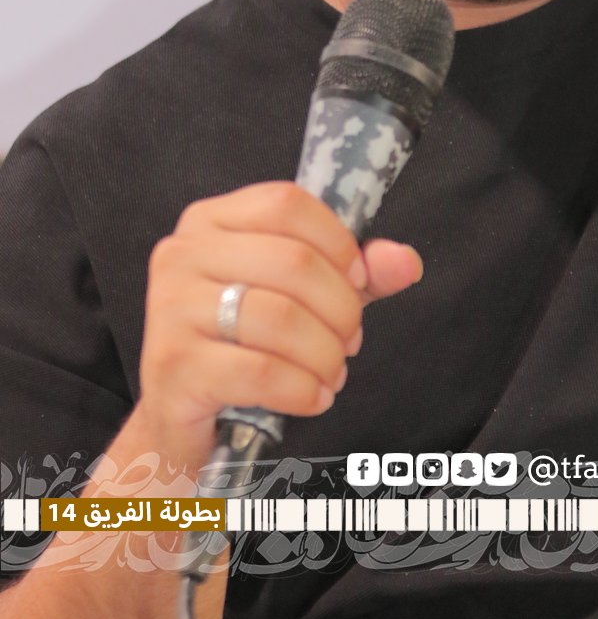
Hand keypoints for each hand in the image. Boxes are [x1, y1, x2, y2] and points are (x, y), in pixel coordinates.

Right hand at [137, 181, 421, 472]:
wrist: (182, 414)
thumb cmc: (243, 342)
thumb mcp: (304, 295)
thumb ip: (356, 273)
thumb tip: (406, 261)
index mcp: (211, 220)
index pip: (287, 204)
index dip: (337, 242)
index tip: (358, 279)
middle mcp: (183, 253)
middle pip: (292, 261)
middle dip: (340, 308)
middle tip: (349, 340)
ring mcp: (171, 309)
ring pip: (280, 318)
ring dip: (325, 353)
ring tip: (333, 372)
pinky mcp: (173, 366)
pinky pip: (260, 371)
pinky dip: (302, 388)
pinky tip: (313, 397)